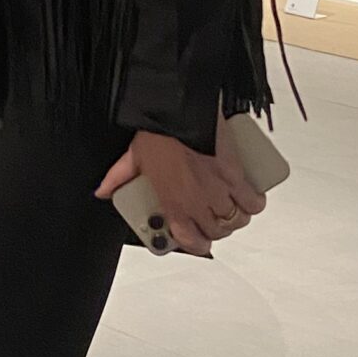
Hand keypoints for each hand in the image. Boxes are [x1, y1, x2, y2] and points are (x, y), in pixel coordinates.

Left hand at [96, 121, 264, 259]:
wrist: (180, 110)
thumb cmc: (159, 131)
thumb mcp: (132, 157)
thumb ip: (118, 178)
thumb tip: (103, 190)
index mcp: (173, 202)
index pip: (190, 240)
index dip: (197, 246)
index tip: (198, 242)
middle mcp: (198, 201)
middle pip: (218, 231)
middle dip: (217, 229)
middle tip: (213, 218)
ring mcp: (219, 189)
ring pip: (237, 219)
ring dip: (236, 217)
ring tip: (232, 208)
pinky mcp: (236, 174)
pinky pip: (253, 200)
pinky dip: (254, 202)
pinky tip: (250, 197)